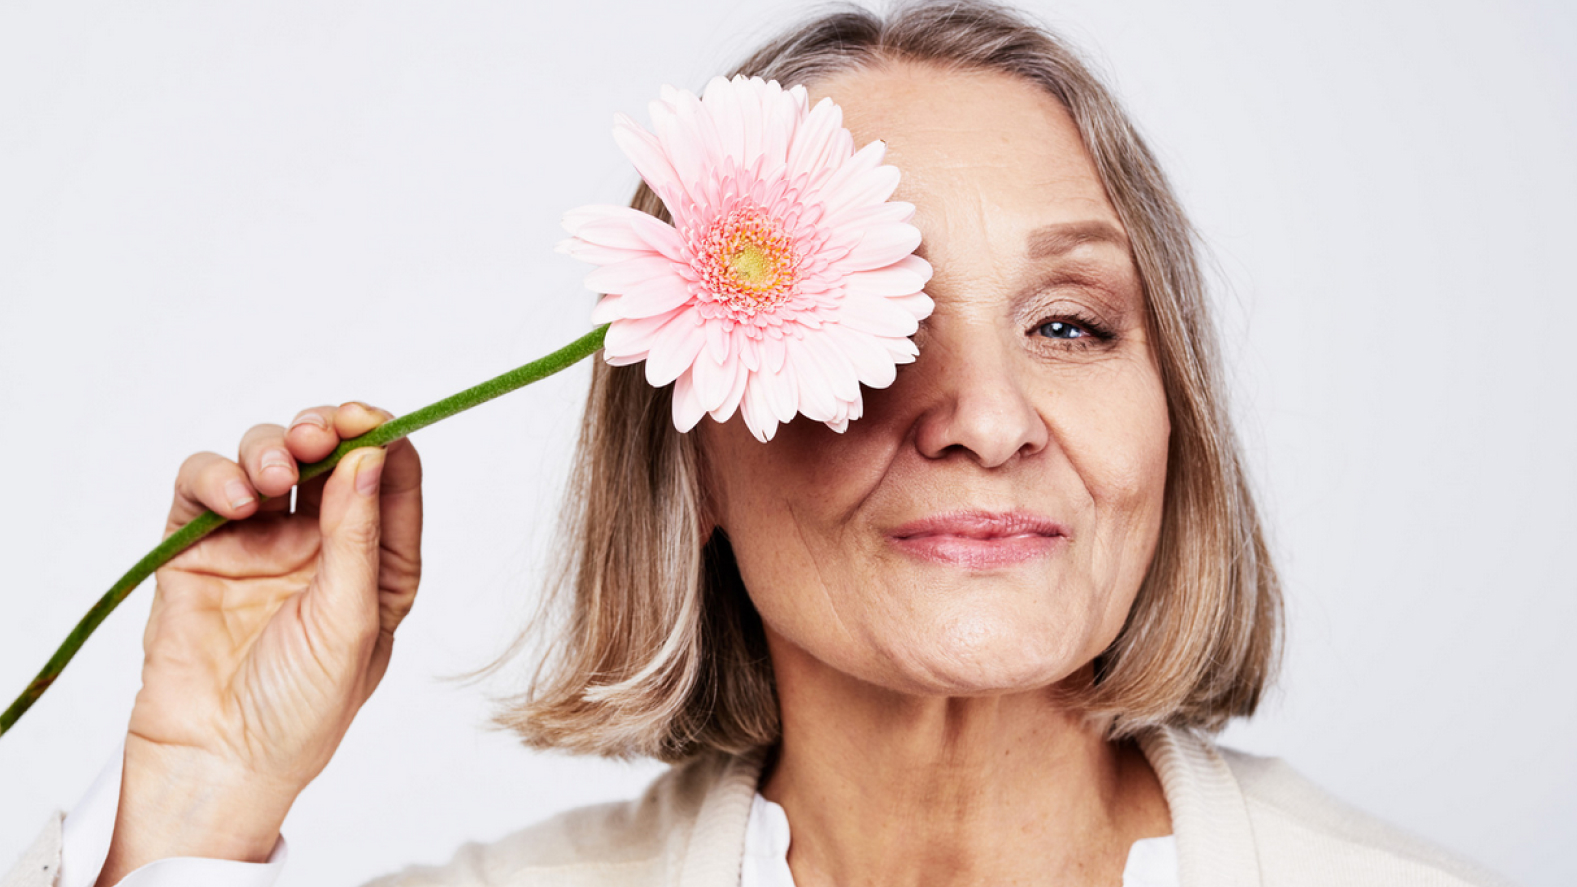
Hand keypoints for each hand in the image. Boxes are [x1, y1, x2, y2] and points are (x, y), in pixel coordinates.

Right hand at [98, 401, 422, 882]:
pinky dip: (215, 476)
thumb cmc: (301, 710)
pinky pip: (203, 488)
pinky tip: (234, 501)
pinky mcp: (198, 549)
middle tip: (318, 434)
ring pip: (266, 458)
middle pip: (326, 455)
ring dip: (270, 450)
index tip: (369, 419)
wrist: (217, 762)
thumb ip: (359, 537)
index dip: (381, 438)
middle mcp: (320, 545)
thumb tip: (372, 455)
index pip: (389, 479)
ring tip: (272, 480)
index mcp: (376, 562)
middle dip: (323, 431)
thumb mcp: (351, 622)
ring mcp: (257, 543)